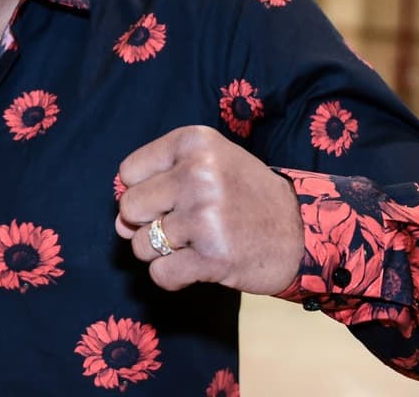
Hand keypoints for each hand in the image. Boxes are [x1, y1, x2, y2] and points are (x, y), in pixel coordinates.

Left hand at [115, 125, 303, 294]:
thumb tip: (118, 224)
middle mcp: (198, 174)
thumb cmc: (244, 195)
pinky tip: (198, 265)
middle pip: (128, 207)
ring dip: (162, 251)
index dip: (144, 189)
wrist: (300, 231)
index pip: (128, 172)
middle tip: (181, 224)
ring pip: (141, 244)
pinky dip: (173, 276)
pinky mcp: (213, 256)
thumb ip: (157, 182)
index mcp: (194, 142)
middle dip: (146, 222)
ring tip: (194, 243)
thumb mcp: (207, 164)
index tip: (173, 195)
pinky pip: (160, 273)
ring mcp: (205, 216)